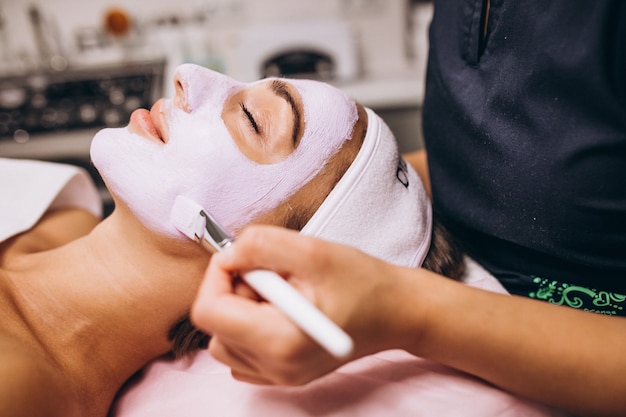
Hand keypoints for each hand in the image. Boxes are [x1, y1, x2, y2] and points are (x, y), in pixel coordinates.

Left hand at [191, 225, 421, 384]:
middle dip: (234, 291)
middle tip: (272, 274)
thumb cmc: (364, 282)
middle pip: (214, 327)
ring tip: (280, 292)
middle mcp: (276, 369)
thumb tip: (226, 255)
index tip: (242, 257)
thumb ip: (262, 246)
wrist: (396, 312)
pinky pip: (241, 351)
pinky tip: (281, 310)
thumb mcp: (314, 251)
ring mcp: (279, 377)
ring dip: (241, 309)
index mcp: (281, 342)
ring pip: (224, 340)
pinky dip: (250, 326)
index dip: (217, 276)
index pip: (208, 312)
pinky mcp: (283, 374)